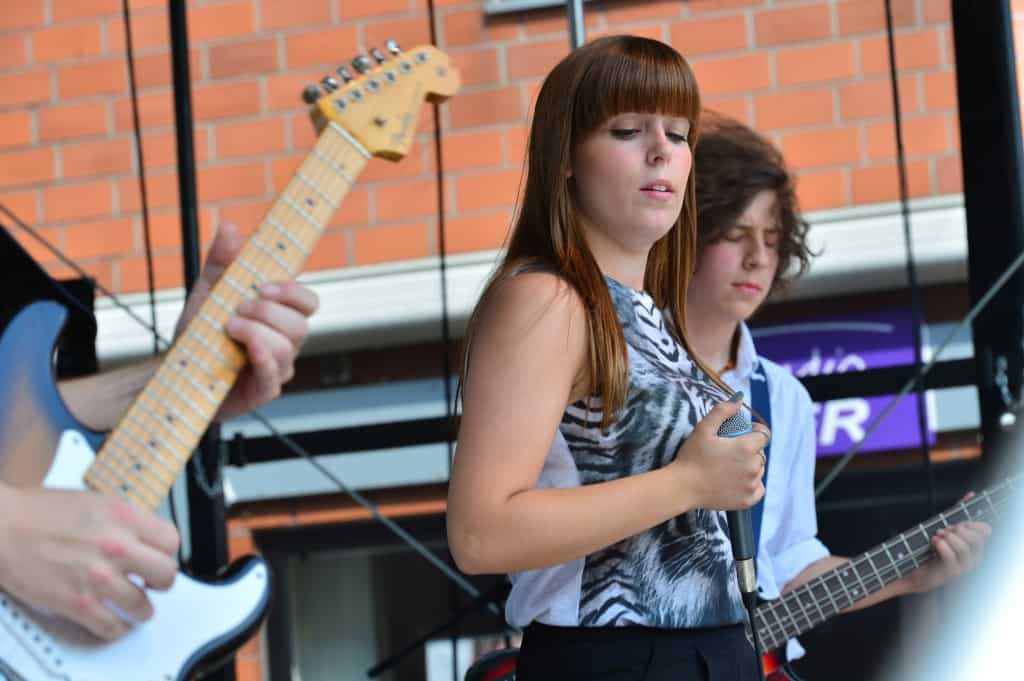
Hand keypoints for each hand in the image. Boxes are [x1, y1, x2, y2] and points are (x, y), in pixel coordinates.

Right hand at [0, 485, 178, 639]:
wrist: (2, 527)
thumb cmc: (39, 512)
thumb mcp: (96, 502)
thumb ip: (125, 520)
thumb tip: (144, 537)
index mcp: (124, 517)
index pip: (171, 541)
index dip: (166, 552)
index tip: (159, 557)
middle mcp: (116, 546)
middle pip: (166, 574)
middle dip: (161, 581)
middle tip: (152, 583)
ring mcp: (98, 576)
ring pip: (143, 606)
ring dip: (141, 609)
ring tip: (135, 606)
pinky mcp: (77, 602)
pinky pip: (111, 626)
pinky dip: (114, 628)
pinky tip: (112, 620)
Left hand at [174, 223, 318, 419]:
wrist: (176, 371)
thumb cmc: (200, 334)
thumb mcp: (208, 292)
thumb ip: (222, 262)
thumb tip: (230, 228)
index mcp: (279, 316)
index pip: (307, 302)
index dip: (293, 292)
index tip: (264, 286)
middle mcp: (285, 342)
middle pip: (301, 324)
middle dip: (268, 312)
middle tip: (238, 308)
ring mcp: (277, 367)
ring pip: (288, 347)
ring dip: (257, 332)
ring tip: (228, 328)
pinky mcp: (264, 391)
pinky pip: (275, 375)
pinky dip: (262, 357)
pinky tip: (246, 348)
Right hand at [671, 398, 768, 510]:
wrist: (682, 487)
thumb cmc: (691, 457)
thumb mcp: (703, 429)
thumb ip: (722, 411)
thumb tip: (739, 400)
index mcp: (746, 448)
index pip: (763, 435)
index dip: (755, 431)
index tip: (743, 433)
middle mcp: (753, 467)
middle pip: (760, 453)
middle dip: (750, 449)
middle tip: (729, 451)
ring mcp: (751, 485)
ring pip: (758, 471)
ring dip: (749, 467)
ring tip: (729, 467)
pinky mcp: (747, 500)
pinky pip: (758, 488)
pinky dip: (751, 484)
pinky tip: (736, 481)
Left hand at [905, 494, 990, 593]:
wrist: (911, 569)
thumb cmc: (930, 547)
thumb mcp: (945, 528)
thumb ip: (957, 512)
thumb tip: (971, 494)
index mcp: (975, 547)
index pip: (985, 531)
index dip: (972, 523)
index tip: (957, 523)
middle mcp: (973, 558)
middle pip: (976, 538)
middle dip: (959, 529)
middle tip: (944, 529)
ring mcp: (963, 568)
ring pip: (964, 547)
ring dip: (949, 537)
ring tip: (937, 535)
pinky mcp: (949, 574)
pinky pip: (950, 556)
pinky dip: (941, 545)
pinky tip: (934, 542)